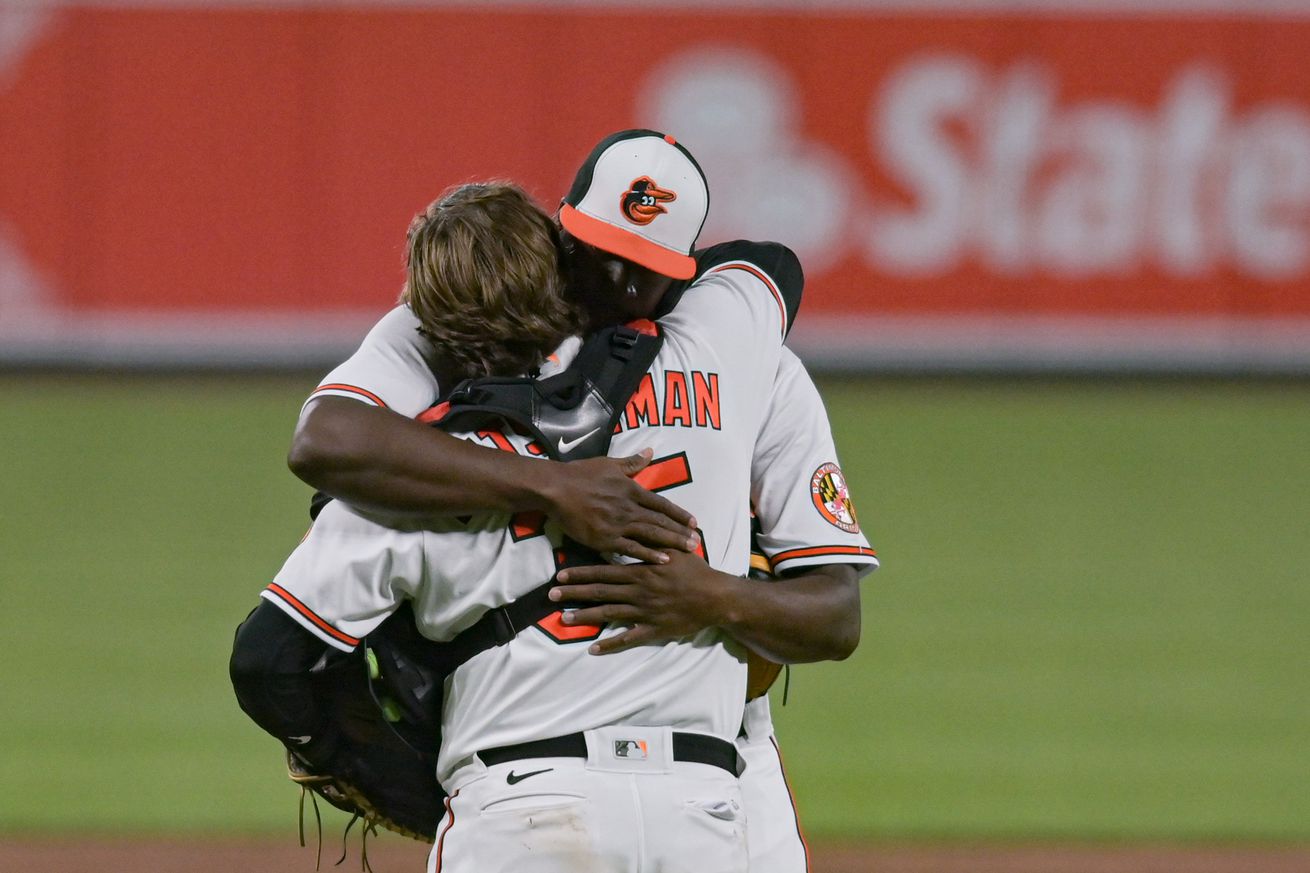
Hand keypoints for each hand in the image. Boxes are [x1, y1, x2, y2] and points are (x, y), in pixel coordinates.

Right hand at [539, 449, 698, 563]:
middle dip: (681, 532)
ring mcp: (618, 524)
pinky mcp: (605, 539)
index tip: (694, 523)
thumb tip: (650, 451)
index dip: (679, 514)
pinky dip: (648, 554)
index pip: (661, 504)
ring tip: (688, 550)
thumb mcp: (610, 464)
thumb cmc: (581, 474)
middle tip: (698, 542)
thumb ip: (632, 462)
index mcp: (631, 489)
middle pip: (661, 521)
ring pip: (651, 535)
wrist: (556, 488)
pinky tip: (663, 560)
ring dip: (671, 543)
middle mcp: (629, 507)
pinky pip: (631, 548)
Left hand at [550, 549, 737, 653]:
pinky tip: (593, 649)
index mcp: (641, 571)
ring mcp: (644, 612)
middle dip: (574, 593)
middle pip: (600, 592)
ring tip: (564, 618)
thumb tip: (641, 523)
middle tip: (551, 595)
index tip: (560, 575)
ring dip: (585, 616)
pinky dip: (610, 644)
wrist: (716, 597)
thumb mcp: (676, 549)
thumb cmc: (696, 570)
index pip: (604, 571)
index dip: (581, 574)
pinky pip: (628, 638)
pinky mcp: (653, 629)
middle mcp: (638, 591)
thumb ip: (655, 539)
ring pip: (609, 614)